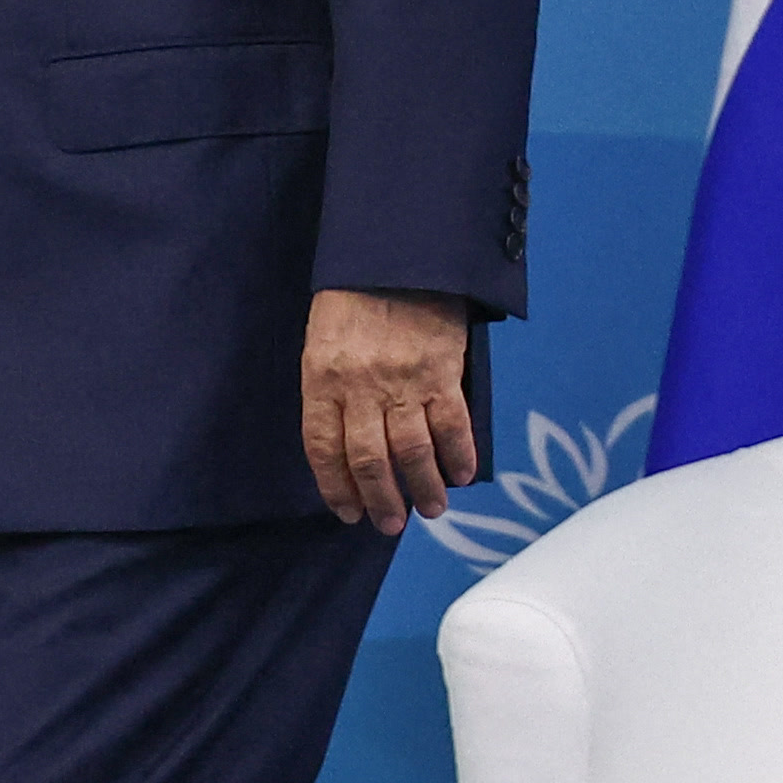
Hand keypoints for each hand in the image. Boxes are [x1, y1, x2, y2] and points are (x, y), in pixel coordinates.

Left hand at [300, 286, 476, 534]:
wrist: (396, 257)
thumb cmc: (352, 300)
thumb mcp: (322, 341)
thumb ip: (331, 389)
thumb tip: (345, 442)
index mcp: (322, 378)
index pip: (323, 447)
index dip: (335, 486)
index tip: (347, 512)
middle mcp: (360, 387)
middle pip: (369, 460)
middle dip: (380, 500)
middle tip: (390, 525)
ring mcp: (403, 383)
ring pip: (412, 453)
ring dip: (423, 489)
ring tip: (430, 510)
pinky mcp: (441, 374)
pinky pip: (452, 428)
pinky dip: (458, 457)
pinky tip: (460, 476)